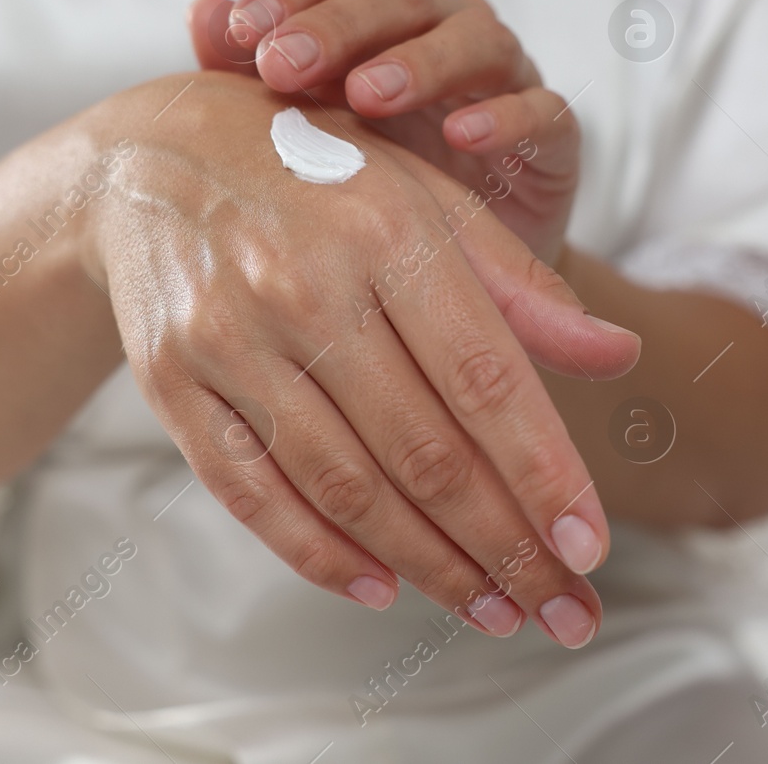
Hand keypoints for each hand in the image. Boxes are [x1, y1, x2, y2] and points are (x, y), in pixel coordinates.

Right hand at [79, 72, 639, 646]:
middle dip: (504, 547)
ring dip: (429, 566)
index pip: (486, 379)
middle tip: (563, 611)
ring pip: (345, 487)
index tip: (592, 547)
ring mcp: (229, 339)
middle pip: (423, 451)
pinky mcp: (171, 382)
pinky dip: (318, 553)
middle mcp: (304, 287)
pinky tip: (379, 588)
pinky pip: (250, 492)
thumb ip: (519, 282)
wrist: (148, 158)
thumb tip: (619, 355)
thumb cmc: (317, 175)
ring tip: (493, 611)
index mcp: (385, 231)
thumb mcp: (424, 196)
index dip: (543, 473)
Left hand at [188, 0, 576, 265]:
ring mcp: (504, 74)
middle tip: (283, 64)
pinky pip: (540, 108)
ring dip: (417, 61)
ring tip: (367, 95)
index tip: (240, 30)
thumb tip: (199, 11)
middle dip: (336, 25)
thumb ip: (252, 72)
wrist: (455, 274)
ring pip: (472, 38)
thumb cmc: (367, 188)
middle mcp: (443, 25)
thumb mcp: (304, 132)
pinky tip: (462, 133)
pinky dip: (504, 115)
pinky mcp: (553, 133)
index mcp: (377, 13)